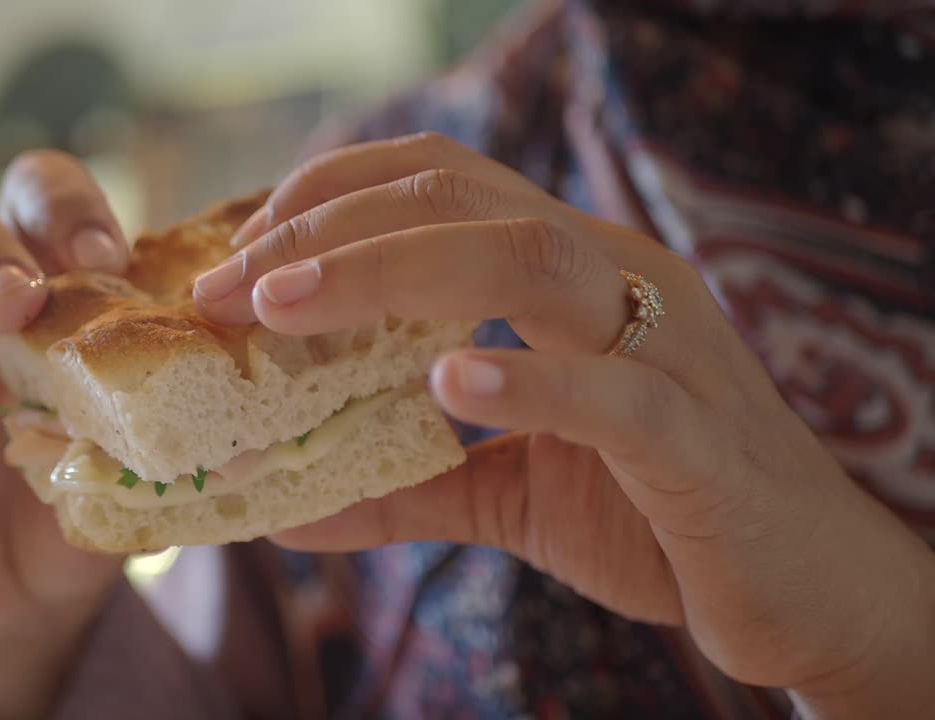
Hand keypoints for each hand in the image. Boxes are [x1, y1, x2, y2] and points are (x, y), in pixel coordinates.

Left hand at [194, 133, 934, 716]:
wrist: (800, 585)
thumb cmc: (656, 514)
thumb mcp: (510, 492)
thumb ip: (408, 482)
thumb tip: (290, 510)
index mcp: (572, 273)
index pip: (438, 184)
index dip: (329, 200)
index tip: (239, 256)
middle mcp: (617, 279)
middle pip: (459, 200)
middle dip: (326, 232)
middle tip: (225, 286)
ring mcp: (665, 346)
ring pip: (527, 260)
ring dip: (389, 274)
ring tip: (287, 308)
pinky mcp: (698, 436)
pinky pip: (614, 390)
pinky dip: (527, 380)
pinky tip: (445, 383)